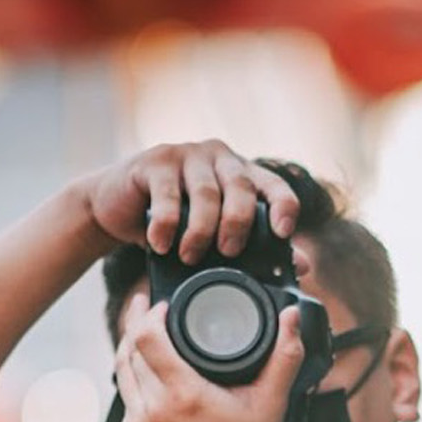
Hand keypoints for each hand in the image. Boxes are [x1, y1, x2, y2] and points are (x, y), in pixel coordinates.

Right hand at [83, 140, 300, 261]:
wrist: (118, 207)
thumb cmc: (174, 222)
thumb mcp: (215, 235)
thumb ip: (257, 247)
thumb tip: (303, 266)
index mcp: (242, 174)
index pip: (275, 185)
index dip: (283, 206)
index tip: (283, 232)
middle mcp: (219, 158)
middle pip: (241, 188)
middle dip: (238, 223)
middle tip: (228, 252)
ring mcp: (186, 155)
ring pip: (205, 192)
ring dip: (200, 230)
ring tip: (189, 257)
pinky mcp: (155, 161)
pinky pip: (167, 195)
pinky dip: (166, 224)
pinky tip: (160, 244)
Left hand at [115, 289, 307, 421]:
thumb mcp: (269, 406)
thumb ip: (282, 358)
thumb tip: (292, 318)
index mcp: (183, 394)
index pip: (147, 338)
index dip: (150, 314)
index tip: (162, 305)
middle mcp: (153, 408)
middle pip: (129, 349)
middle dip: (137, 324)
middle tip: (148, 308)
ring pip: (122, 372)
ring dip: (130, 349)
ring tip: (143, 333)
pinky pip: (127, 398)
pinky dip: (134, 379)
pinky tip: (147, 372)